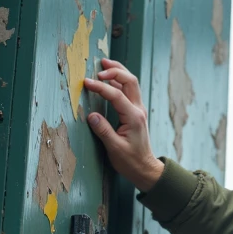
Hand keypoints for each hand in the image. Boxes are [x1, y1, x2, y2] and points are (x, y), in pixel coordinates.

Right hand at [83, 58, 163, 191]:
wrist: (146, 169)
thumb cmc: (131, 162)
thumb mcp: (115, 149)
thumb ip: (103, 131)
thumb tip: (91, 115)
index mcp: (134, 117)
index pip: (116, 95)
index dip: (100, 87)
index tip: (86, 83)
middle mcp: (138, 110)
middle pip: (130, 80)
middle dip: (115, 69)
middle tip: (99, 65)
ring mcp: (138, 110)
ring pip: (131, 83)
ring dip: (119, 72)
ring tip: (104, 64)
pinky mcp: (136, 113)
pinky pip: (129, 91)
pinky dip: (119, 81)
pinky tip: (109, 79)